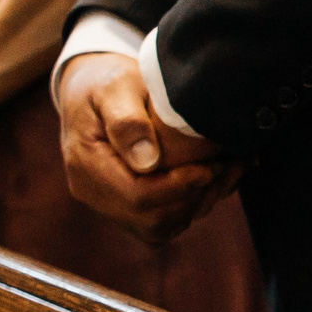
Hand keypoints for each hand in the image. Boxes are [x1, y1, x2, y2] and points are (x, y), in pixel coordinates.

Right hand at [57, 52, 238, 245]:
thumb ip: (127, 122)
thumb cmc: (105, 83)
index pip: (137, 197)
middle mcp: (91, 191)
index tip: (209, 165)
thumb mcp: (114, 88)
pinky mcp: (122, 207)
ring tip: (222, 173)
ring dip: (196, 207)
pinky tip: (206, 182)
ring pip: (159, 228)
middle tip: (225, 167)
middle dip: (195, 198)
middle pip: (151, 220)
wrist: (90, 90)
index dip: (179, 187)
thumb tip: (146, 163)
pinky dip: (188, 209)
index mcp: (86, 165)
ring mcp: (106, 203)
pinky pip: (160, 225)